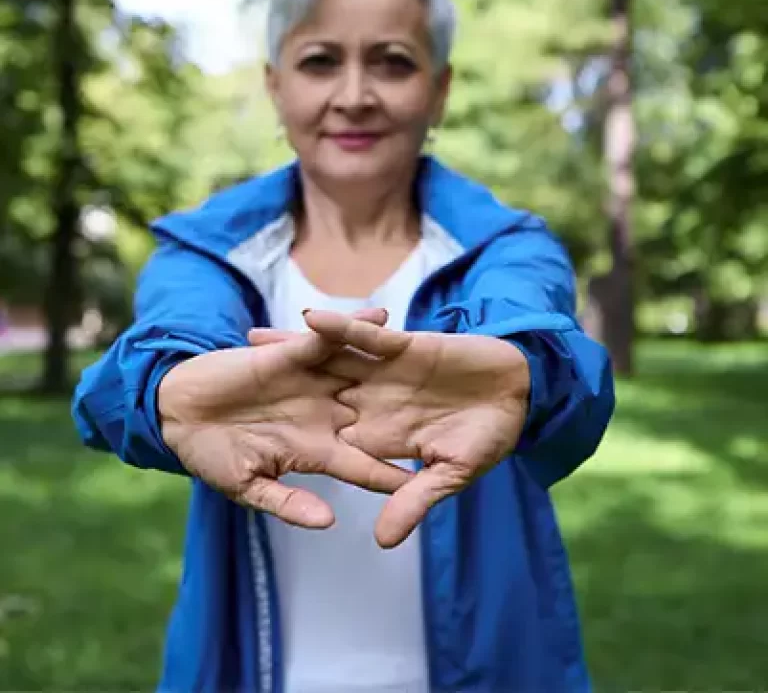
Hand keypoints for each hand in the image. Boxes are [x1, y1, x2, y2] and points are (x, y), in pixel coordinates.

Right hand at [159, 308, 410, 529]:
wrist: (177, 412)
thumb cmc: (210, 456)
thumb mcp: (247, 487)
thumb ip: (287, 503)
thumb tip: (329, 522)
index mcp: (314, 450)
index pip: (364, 464)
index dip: (394, 473)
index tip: (430, 482)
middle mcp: (321, 415)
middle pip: (375, 415)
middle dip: (412, 414)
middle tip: (454, 413)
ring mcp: (310, 384)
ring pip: (361, 373)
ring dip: (395, 364)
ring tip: (435, 352)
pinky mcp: (291, 355)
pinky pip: (328, 339)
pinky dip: (354, 329)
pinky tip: (384, 319)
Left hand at [249, 310, 529, 547]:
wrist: (519, 392)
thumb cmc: (490, 437)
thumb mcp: (453, 474)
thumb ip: (416, 500)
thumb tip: (381, 541)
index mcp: (380, 439)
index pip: (325, 442)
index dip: (285, 442)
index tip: (243, 443)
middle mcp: (374, 404)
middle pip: (312, 396)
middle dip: (272, 391)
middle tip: (224, 386)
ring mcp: (385, 374)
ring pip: (330, 361)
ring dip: (292, 352)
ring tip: (248, 343)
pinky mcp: (403, 346)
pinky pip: (366, 337)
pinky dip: (341, 329)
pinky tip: (308, 321)